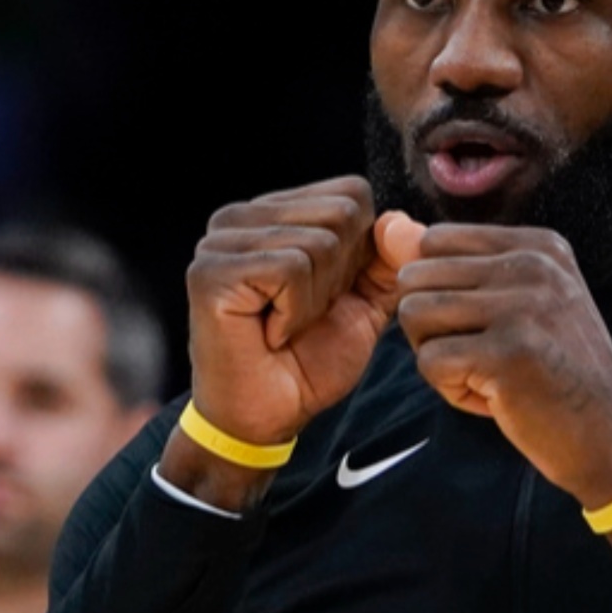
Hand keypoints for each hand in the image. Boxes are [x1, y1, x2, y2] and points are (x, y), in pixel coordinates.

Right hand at [169, 178, 408, 506]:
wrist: (265, 419)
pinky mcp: (211, 270)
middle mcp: (241, 216)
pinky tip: (271, 333)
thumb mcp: (364, 306)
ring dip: (317, 300)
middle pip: (341, 213)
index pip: (351, 192)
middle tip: (305, 315)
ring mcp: (220, 240)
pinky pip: (292, 268)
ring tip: (286, 326)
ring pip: (320, 242)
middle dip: (342, 276)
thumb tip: (400, 220)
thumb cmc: (306, 363)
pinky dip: (296, 312)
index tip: (330, 297)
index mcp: (274, 213)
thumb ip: (387, 262)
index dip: (361, 252)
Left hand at [391, 223, 611, 513]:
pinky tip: (495, 397)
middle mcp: (532, 264)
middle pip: (415, 276)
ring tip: (487, 375)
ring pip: (413, 315)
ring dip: (438, 357)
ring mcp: (521, 305)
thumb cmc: (558, 374)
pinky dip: (451, 390)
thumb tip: (388, 227)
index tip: (483, 326)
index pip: (435, 240)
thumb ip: (457, 268)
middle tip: (480, 357)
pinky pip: (429, 361)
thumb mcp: (520, 305)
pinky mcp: (508, 352)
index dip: (437, 290)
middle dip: (429, 327)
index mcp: (537, 245)